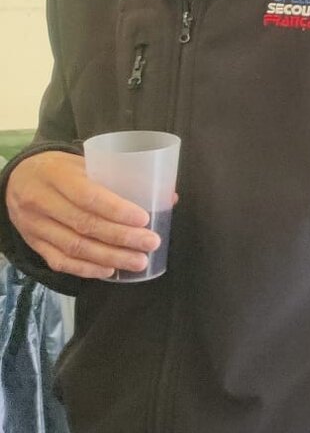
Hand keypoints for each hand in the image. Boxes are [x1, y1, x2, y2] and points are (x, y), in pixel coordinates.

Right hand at [4, 150, 160, 279]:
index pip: (87, 196)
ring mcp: (34, 225)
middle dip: (121, 238)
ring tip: (138, 261)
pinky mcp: (33, 243)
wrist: (17, 177)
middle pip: (84, 225)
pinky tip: (109, 271)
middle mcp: (41, 202)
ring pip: (73, 247)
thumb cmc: (61, 168)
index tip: (145, 219)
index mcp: (56, 176)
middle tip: (150, 244)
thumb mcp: (85, 162)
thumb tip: (168, 197)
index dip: (117, 210)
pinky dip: (86, 269)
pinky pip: (59, 261)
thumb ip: (121, 177)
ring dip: (109, 258)